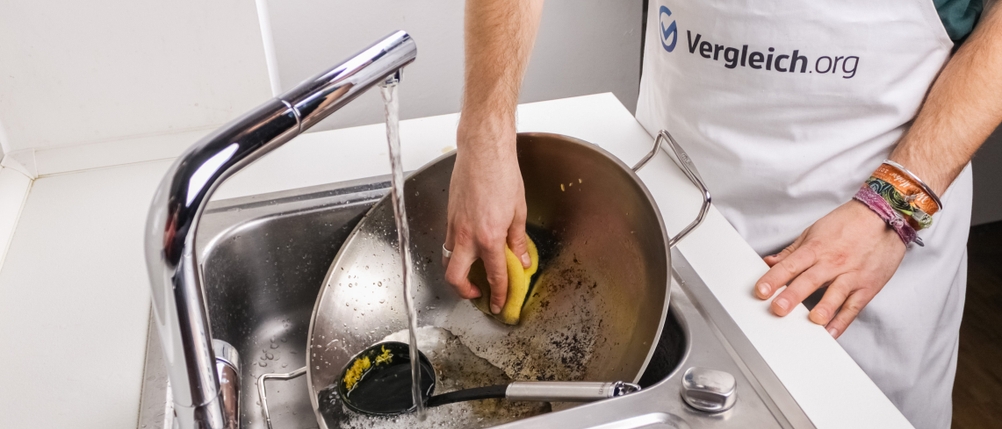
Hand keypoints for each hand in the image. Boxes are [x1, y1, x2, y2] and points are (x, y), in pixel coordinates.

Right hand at [444, 120, 530, 313]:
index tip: (500, 303)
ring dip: (459, 271)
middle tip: (478, 293)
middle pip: (456, 278)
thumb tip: (521, 260)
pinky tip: (470, 246)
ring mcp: (454, 226)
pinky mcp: (449, 216)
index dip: (499, 294)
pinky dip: (457, 251)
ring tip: (473, 272)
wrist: (483, 151)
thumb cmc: (502, 175)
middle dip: (465, 292)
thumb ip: (518, 241)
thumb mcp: (518, 211)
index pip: (494, 276)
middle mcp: (467, 236)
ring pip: (449, 260)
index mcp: (489, 238)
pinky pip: (449, 242)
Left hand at [754, 200, 906, 337]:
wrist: (884, 216)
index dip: (774, 278)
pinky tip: (832, 333)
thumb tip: (769, 263)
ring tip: (812, 321)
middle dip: (793, 295)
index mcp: (815, 249)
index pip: (790, 265)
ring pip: (835, 294)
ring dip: (823, 309)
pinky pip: (854, 307)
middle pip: (809, 281)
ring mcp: (851, 275)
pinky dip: (843, 321)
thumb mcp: (814, 232)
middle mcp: (832, 263)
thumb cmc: (848, 223)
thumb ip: (791, 252)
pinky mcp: (867, 287)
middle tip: (778, 308)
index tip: (760, 290)